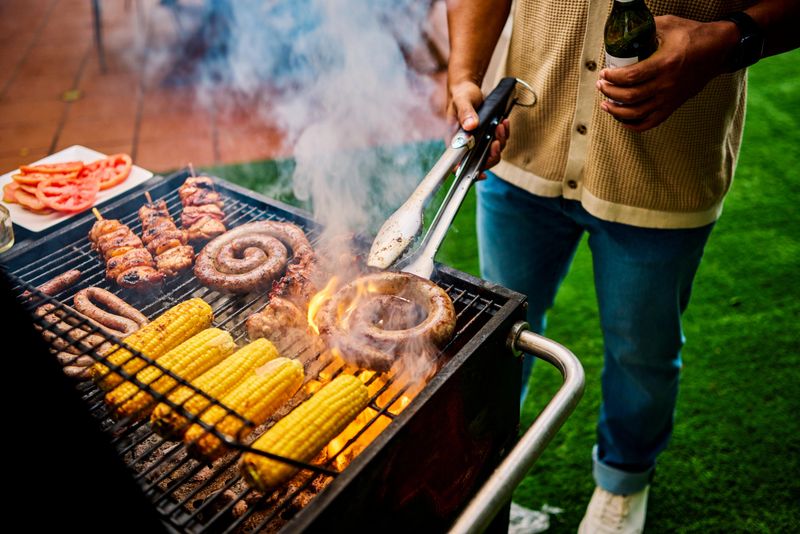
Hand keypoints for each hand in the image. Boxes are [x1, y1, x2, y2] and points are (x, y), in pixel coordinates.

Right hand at [447, 80, 509, 174]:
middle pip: (481, 161)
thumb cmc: (460, 95)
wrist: (467, 88)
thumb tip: (471, 126)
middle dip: (492, 154)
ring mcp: (478, 140)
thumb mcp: (462, 101)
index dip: (470, 172)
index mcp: (456, 141)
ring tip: (501, 125)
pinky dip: (503, 133)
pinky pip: (498, 140)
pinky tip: (504, 122)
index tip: (481, 173)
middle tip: (496, 141)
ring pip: (492, 151)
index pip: (460, 164)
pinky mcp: (487, 134)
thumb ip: (465, 113)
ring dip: (500, 141)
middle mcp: (467, 144)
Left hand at [596, 15, 737, 131]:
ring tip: (606, 104)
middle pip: (630, 97)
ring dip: (616, 111)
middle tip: (601, 85)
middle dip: (609, 92)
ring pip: (637, 113)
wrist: (719, 50)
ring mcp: (670, 98)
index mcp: (665, 63)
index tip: (604, 73)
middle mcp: (667, 84)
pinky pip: (650, 123)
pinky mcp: (673, 105)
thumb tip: (624, 31)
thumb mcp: (669, 24)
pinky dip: (633, 125)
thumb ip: (645, 28)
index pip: (630, 76)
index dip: (612, 77)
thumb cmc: (693, 35)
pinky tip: (622, 119)